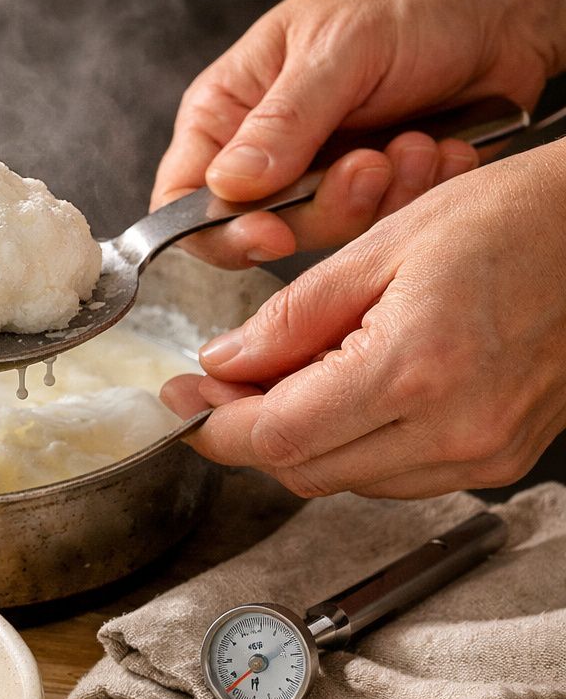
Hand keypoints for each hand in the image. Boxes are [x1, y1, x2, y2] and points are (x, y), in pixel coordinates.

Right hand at [151, 0, 565, 269]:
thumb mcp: (336, 50)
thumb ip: (282, 122)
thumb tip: (228, 185)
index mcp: (227, 114)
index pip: (184, 200)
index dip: (218, 231)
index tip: (272, 233)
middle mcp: (266, 154)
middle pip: (261, 230)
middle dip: (327, 207)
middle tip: (371, 164)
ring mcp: (320, 176)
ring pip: (327, 234)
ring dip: (383, 196)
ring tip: (416, 144)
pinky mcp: (374, 191)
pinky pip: (384, 225)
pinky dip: (420, 193)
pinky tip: (441, 148)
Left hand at [161, 139, 565, 497]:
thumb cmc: (516, 218)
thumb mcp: (382, 246)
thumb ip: (292, 318)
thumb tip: (225, 364)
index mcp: (414, 369)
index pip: (278, 436)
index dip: (216, 427)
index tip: (182, 405)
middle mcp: (453, 428)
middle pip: (305, 470)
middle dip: (250, 434)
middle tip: (222, 388)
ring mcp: (483, 453)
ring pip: (347, 480)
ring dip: (302, 441)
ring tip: (289, 380)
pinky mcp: (501, 459)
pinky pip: (398, 475)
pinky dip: (356, 444)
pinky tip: (349, 394)